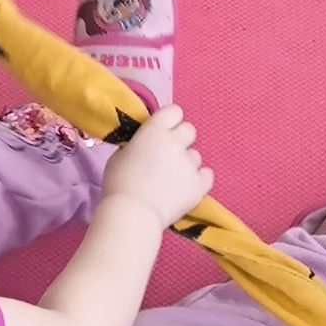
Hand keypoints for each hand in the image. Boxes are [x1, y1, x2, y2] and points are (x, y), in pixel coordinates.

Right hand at [101, 113, 216, 235]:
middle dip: (180, 141)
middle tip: (168, 157)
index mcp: (154, 131)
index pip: (174, 111)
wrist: (132, 213)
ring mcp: (190, 163)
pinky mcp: (199, 184)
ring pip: (196, 155)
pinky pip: (207, 175)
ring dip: (186, 164)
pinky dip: (199, 180)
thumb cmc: (119, 184)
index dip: (169, 121)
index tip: (163, 133)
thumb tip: (145, 147)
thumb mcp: (120, 156)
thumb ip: (137, 145)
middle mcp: (175, 142)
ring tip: (172, 180)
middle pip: (189, 130)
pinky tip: (187, 187)